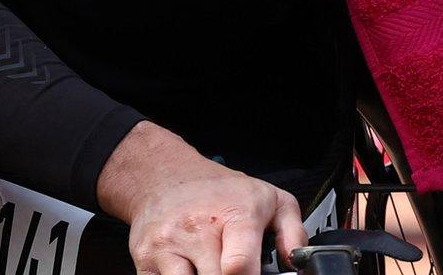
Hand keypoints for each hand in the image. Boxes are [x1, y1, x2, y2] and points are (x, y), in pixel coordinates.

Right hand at [97, 122, 307, 274]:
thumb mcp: (271, 199)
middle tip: (236, 271)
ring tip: (212, 268)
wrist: (166, 177)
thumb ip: (293, 233)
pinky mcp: (145, 260)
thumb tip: (297, 262)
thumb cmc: (221, 191)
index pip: (238, 266)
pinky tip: (190, 269)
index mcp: (234, 216)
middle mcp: (197, 230)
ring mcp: (167, 247)